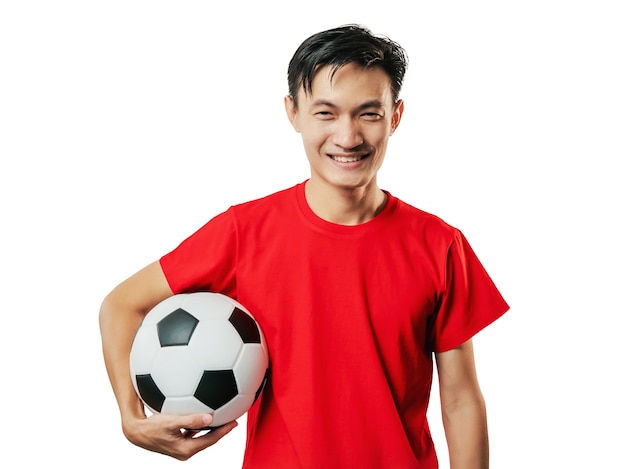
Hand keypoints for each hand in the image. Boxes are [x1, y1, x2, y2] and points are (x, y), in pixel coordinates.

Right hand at [122, 412, 237, 460]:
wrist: (135, 432)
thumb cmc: (152, 427)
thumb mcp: (171, 422)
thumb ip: (191, 420)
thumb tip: (210, 417)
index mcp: (186, 449)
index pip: (210, 440)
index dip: (224, 431)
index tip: (234, 421)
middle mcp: (185, 450)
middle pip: (209, 439)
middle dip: (221, 429)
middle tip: (233, 418)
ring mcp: (181, 446)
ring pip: (202, 436)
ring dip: (212, 427)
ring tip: (223, 416)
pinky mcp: (177, 440)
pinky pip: (193, 433)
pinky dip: (201, 425)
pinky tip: (204, 414)